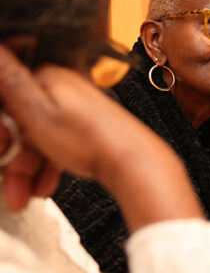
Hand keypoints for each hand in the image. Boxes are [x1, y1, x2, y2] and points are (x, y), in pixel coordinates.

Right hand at [0, 44, 199, 225]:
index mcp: (48, 78)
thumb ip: (10, 81)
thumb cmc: (91, 140)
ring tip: (25, 194)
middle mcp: (61, 89)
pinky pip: (55, 145)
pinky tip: (45, 184)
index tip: (0, 148)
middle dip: (12, 156)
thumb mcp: (36, 112)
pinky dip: (47, 166)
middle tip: (12, 182)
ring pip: (36, 139)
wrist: (133, 162)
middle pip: (19, 122)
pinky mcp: (84, 128)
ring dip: (27, 169)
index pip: (5, 98)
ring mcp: (74, 109)